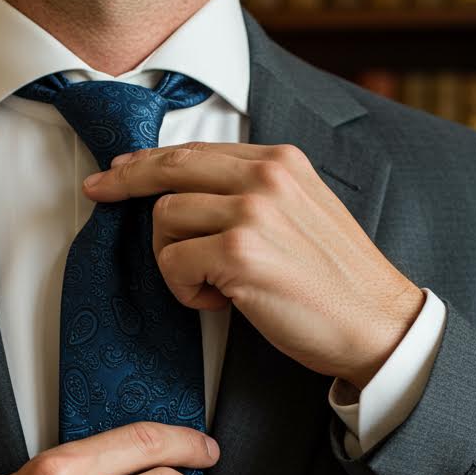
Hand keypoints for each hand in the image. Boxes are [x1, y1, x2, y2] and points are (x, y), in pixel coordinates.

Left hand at [83, 142, 424, 390]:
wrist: (377, 324)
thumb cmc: (337, 283)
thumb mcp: (303, 214)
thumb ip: (255, 195)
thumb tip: (190, 195)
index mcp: (282, 161)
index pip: (197, 150)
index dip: (148, 161)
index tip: (119, 170)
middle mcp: (266, 177)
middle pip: (170, 167)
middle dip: (125, 181)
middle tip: (98, 192)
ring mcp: (252, 212)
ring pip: (165, 218)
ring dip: (173, 260)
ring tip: (212, 285)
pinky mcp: (239, 253)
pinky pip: (172, 263)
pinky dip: (185, 290)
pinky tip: (221, 302)